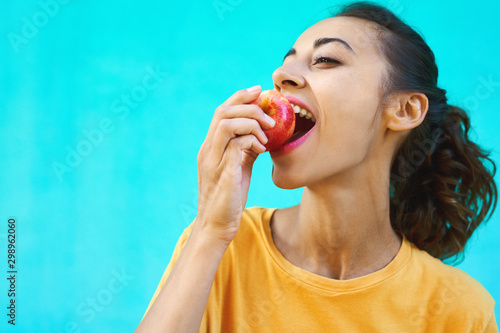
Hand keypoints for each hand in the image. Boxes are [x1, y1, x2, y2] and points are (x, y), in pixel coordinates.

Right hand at [194, 85, 275, 244]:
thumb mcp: (239, 168)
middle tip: (269, 110)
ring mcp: (213, 161)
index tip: (259, 91)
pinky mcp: (223, 172)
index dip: (240, 97)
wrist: (217, 225)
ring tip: (267, 132)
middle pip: (222, 112)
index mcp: (210, 147)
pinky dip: (252, 140)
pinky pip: (236, 145)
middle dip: (248, 104)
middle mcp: (208, 150)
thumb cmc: (229, 198)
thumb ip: (245, 150)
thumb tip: (261, 136)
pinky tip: (263, 149)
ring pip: (226, 124)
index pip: (221, 112)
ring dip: (251, 122)